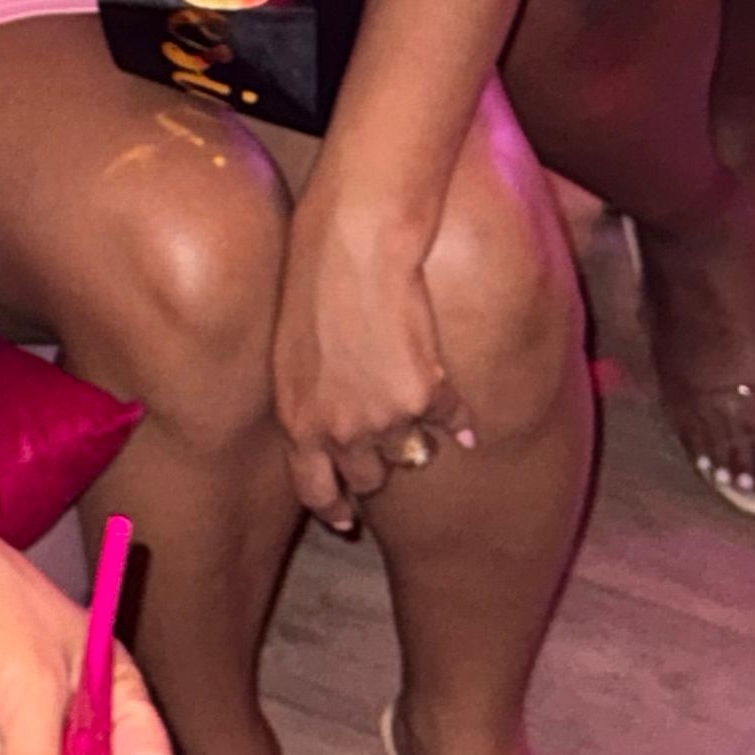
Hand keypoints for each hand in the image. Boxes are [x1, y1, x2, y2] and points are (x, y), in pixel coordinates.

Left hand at [272, 192, 473, 534]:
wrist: (358, 237)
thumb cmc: (314, 273)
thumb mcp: (292, 344)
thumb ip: (311, 390)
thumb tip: (332, 415)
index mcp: (297, 417)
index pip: (312, 489)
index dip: (331, 506)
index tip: (345, 517)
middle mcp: (339, 430)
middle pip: (368, 478)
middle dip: (378, 463)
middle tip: (389, 440)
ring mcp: (384, 418)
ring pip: (412, 453)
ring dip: (417, 436)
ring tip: (420, 406)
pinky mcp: (426, 397)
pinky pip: (452, 420)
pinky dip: (459, 414)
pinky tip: (461, 406)